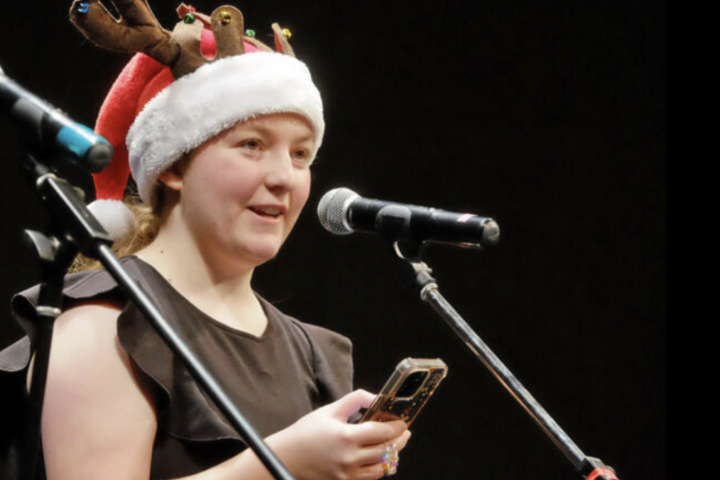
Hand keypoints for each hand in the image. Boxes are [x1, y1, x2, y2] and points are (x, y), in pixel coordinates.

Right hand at [267, 390, 411, 479]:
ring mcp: (348, 474)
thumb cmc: (307, 432)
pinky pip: (370, 477)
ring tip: (394, 444)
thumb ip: (355, 400)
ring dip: (392, 455)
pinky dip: (378, 467)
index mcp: (347, 436)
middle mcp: (350, 457)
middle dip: (400, 439)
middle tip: (404, 432)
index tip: (402, 421)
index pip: (383, 432)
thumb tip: (376, 397)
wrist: (287, 457)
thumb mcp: (330, 410)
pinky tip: (379, 457)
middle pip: (387, 450)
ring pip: (382, 467)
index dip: (397, 426)